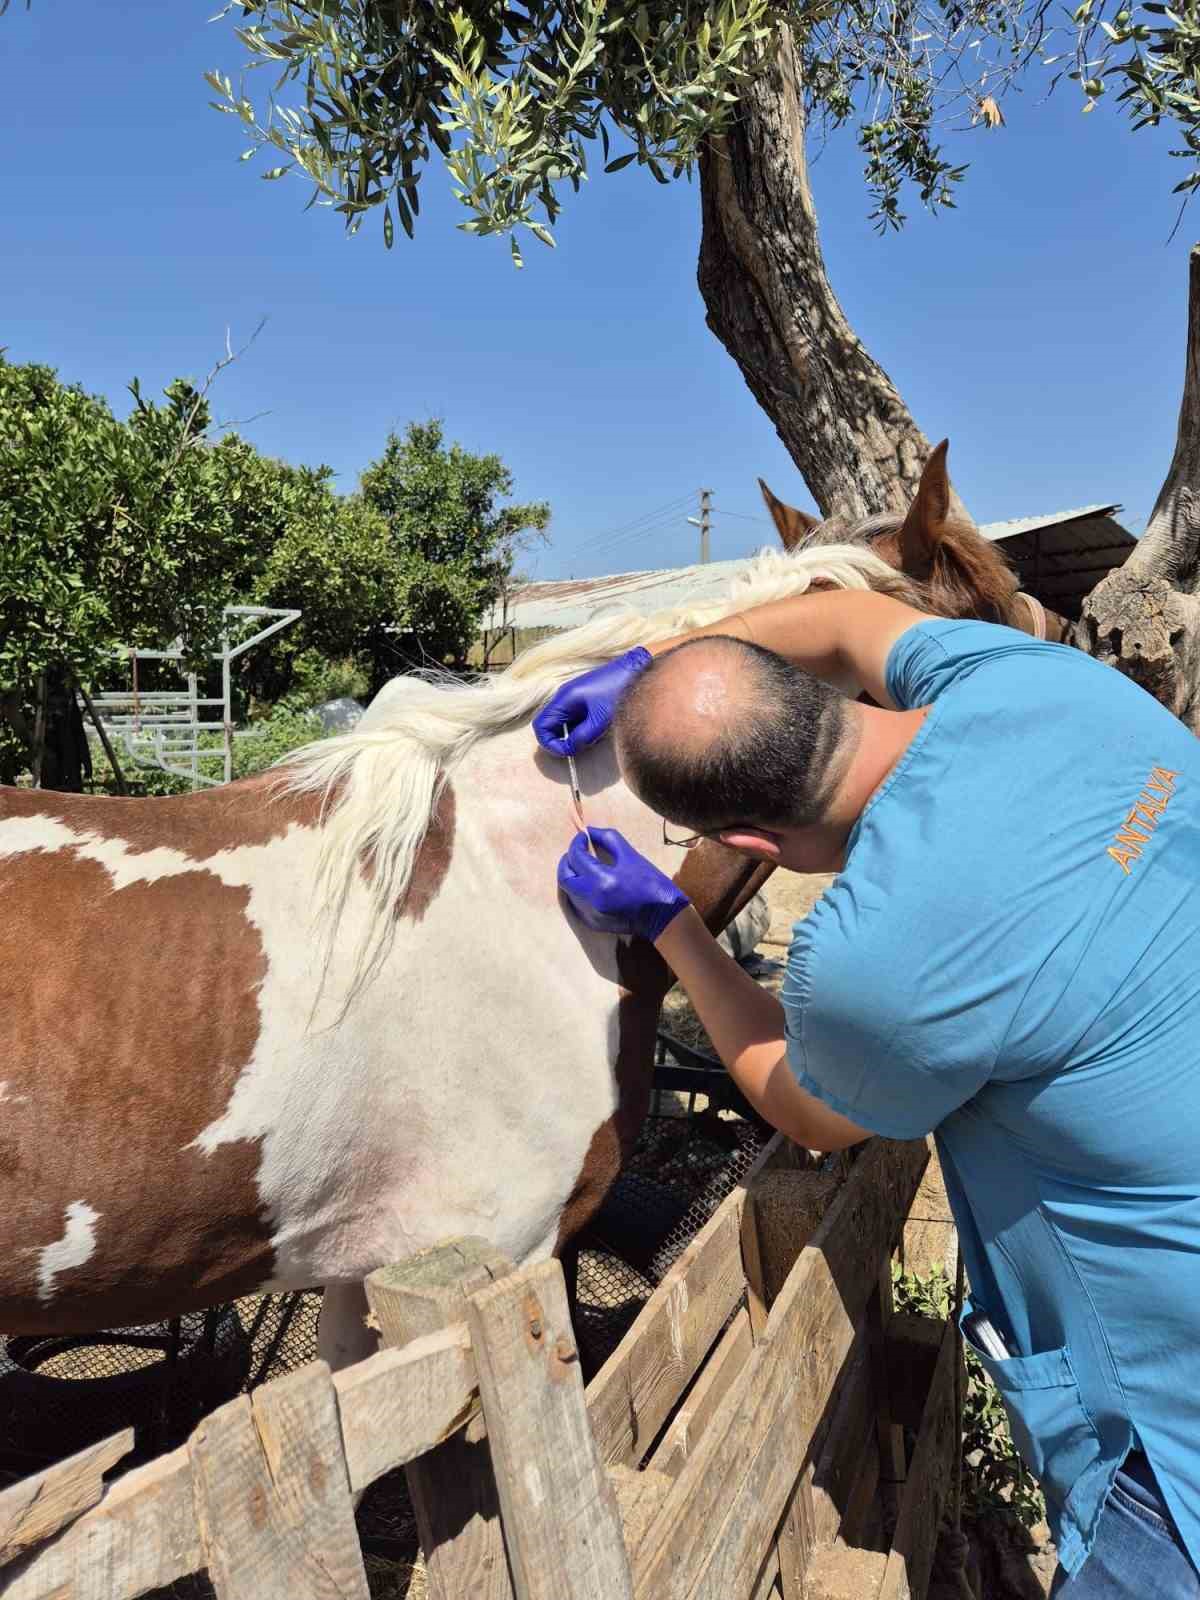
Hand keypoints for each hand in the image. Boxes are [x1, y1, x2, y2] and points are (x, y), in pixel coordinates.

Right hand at [532, 647, 651, 755]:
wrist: (636, 670)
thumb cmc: (617, 691)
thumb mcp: (599, 720)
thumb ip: (581, 736)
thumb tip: (569, 749)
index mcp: (563, 699)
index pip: (541, 726)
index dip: (549, 744)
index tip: (566, 753)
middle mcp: (564, 697)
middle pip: (549, 726)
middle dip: (560, 741)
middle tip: (578, 749)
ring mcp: (573, 697)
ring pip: (562, 724)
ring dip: (571, 735)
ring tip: (591, 737)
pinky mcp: (584, 699)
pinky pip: (574, 718)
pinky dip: (580, 728)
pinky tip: (596, 729)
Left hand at [557, 827, 689, 942]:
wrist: (664, 917)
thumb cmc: (652, 884)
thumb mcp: (632, 856)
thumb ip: (608, 839)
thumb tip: (590, 831)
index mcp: (602, 880)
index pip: (577, 857)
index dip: (577, 843)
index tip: (584, 836)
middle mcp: (592, 898)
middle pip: (565, 877)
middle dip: (567, 860)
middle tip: (577, 850)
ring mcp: (592, 913)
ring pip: (570, 890)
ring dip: (574, 874)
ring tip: (586, 864)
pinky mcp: (594, 922)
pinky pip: (579, 902)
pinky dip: (581, 889)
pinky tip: (593, 882)